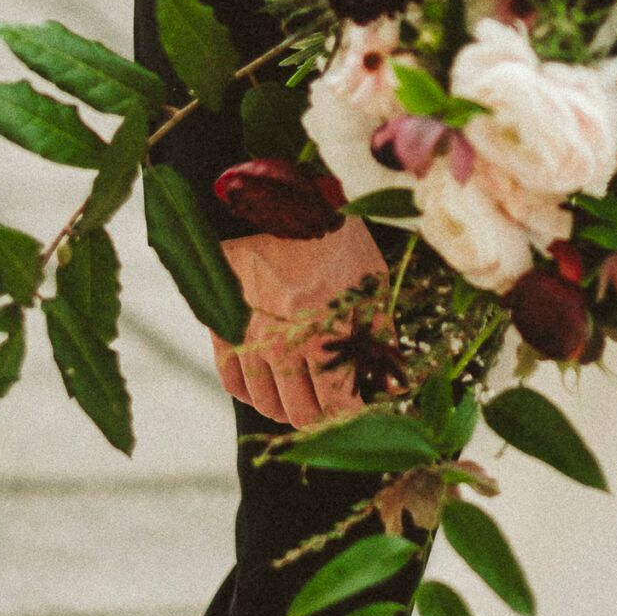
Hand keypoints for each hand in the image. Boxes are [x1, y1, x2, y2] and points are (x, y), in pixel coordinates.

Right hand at [211, 218, 383, 428]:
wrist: (278, 199)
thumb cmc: (335, 239)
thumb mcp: (371, 282)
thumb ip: (380, 339)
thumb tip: (393, 390)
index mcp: (327, 332)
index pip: (338, 405)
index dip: (350, 413)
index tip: (355, 405)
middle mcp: (285, 342)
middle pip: (300, 414)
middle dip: (320, 415)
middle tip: (327, 402)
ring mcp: (251, 336)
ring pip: (266, 404)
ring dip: (285, 408)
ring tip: (300, 397)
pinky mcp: (223, 325)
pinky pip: (233, 382)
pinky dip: (252, 391)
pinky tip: (268, 381)